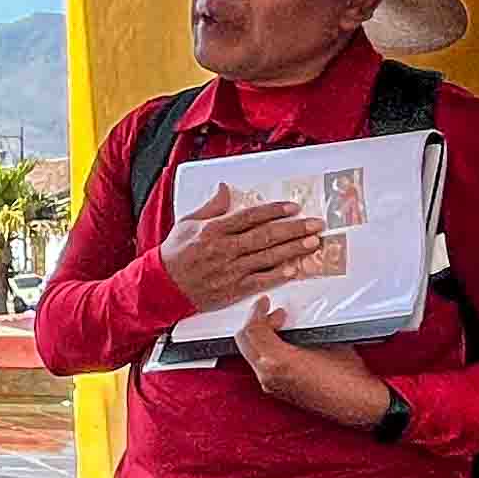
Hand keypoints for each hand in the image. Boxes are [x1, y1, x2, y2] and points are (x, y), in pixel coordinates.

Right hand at [163, 185, 332, 313]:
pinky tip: (294, 268)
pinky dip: (278, 275)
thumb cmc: (175, 253)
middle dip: (294, 229)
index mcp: (214, 230)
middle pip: (266, 236)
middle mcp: (225, 248)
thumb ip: (210, 207)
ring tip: (312, 243)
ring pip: (268, 257)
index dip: (274, 211)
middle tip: (315, 224)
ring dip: (293, 250)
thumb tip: (225, 189)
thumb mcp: (187, 223)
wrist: (163, 286)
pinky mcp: (233, 289)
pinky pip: (260, 281)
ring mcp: (230, 270)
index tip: (293, 207)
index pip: (250, 216)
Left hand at [233, 299, 396, 431]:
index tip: (264, 303)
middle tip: (273, 313)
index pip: (252, 330)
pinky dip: (266, 351)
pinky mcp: (278, 392)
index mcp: (277, 362)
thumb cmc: (348, 374)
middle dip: (256, 323)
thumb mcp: (323, 340)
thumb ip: (299, 329)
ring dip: (261, 337)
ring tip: (281, 326)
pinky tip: (283, 344)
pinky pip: (261, 366)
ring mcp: (271, 386)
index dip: (257, 312)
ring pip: (251, 354)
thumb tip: (288, 320)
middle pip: (244, 342)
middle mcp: (268, 376)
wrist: (358, 403)